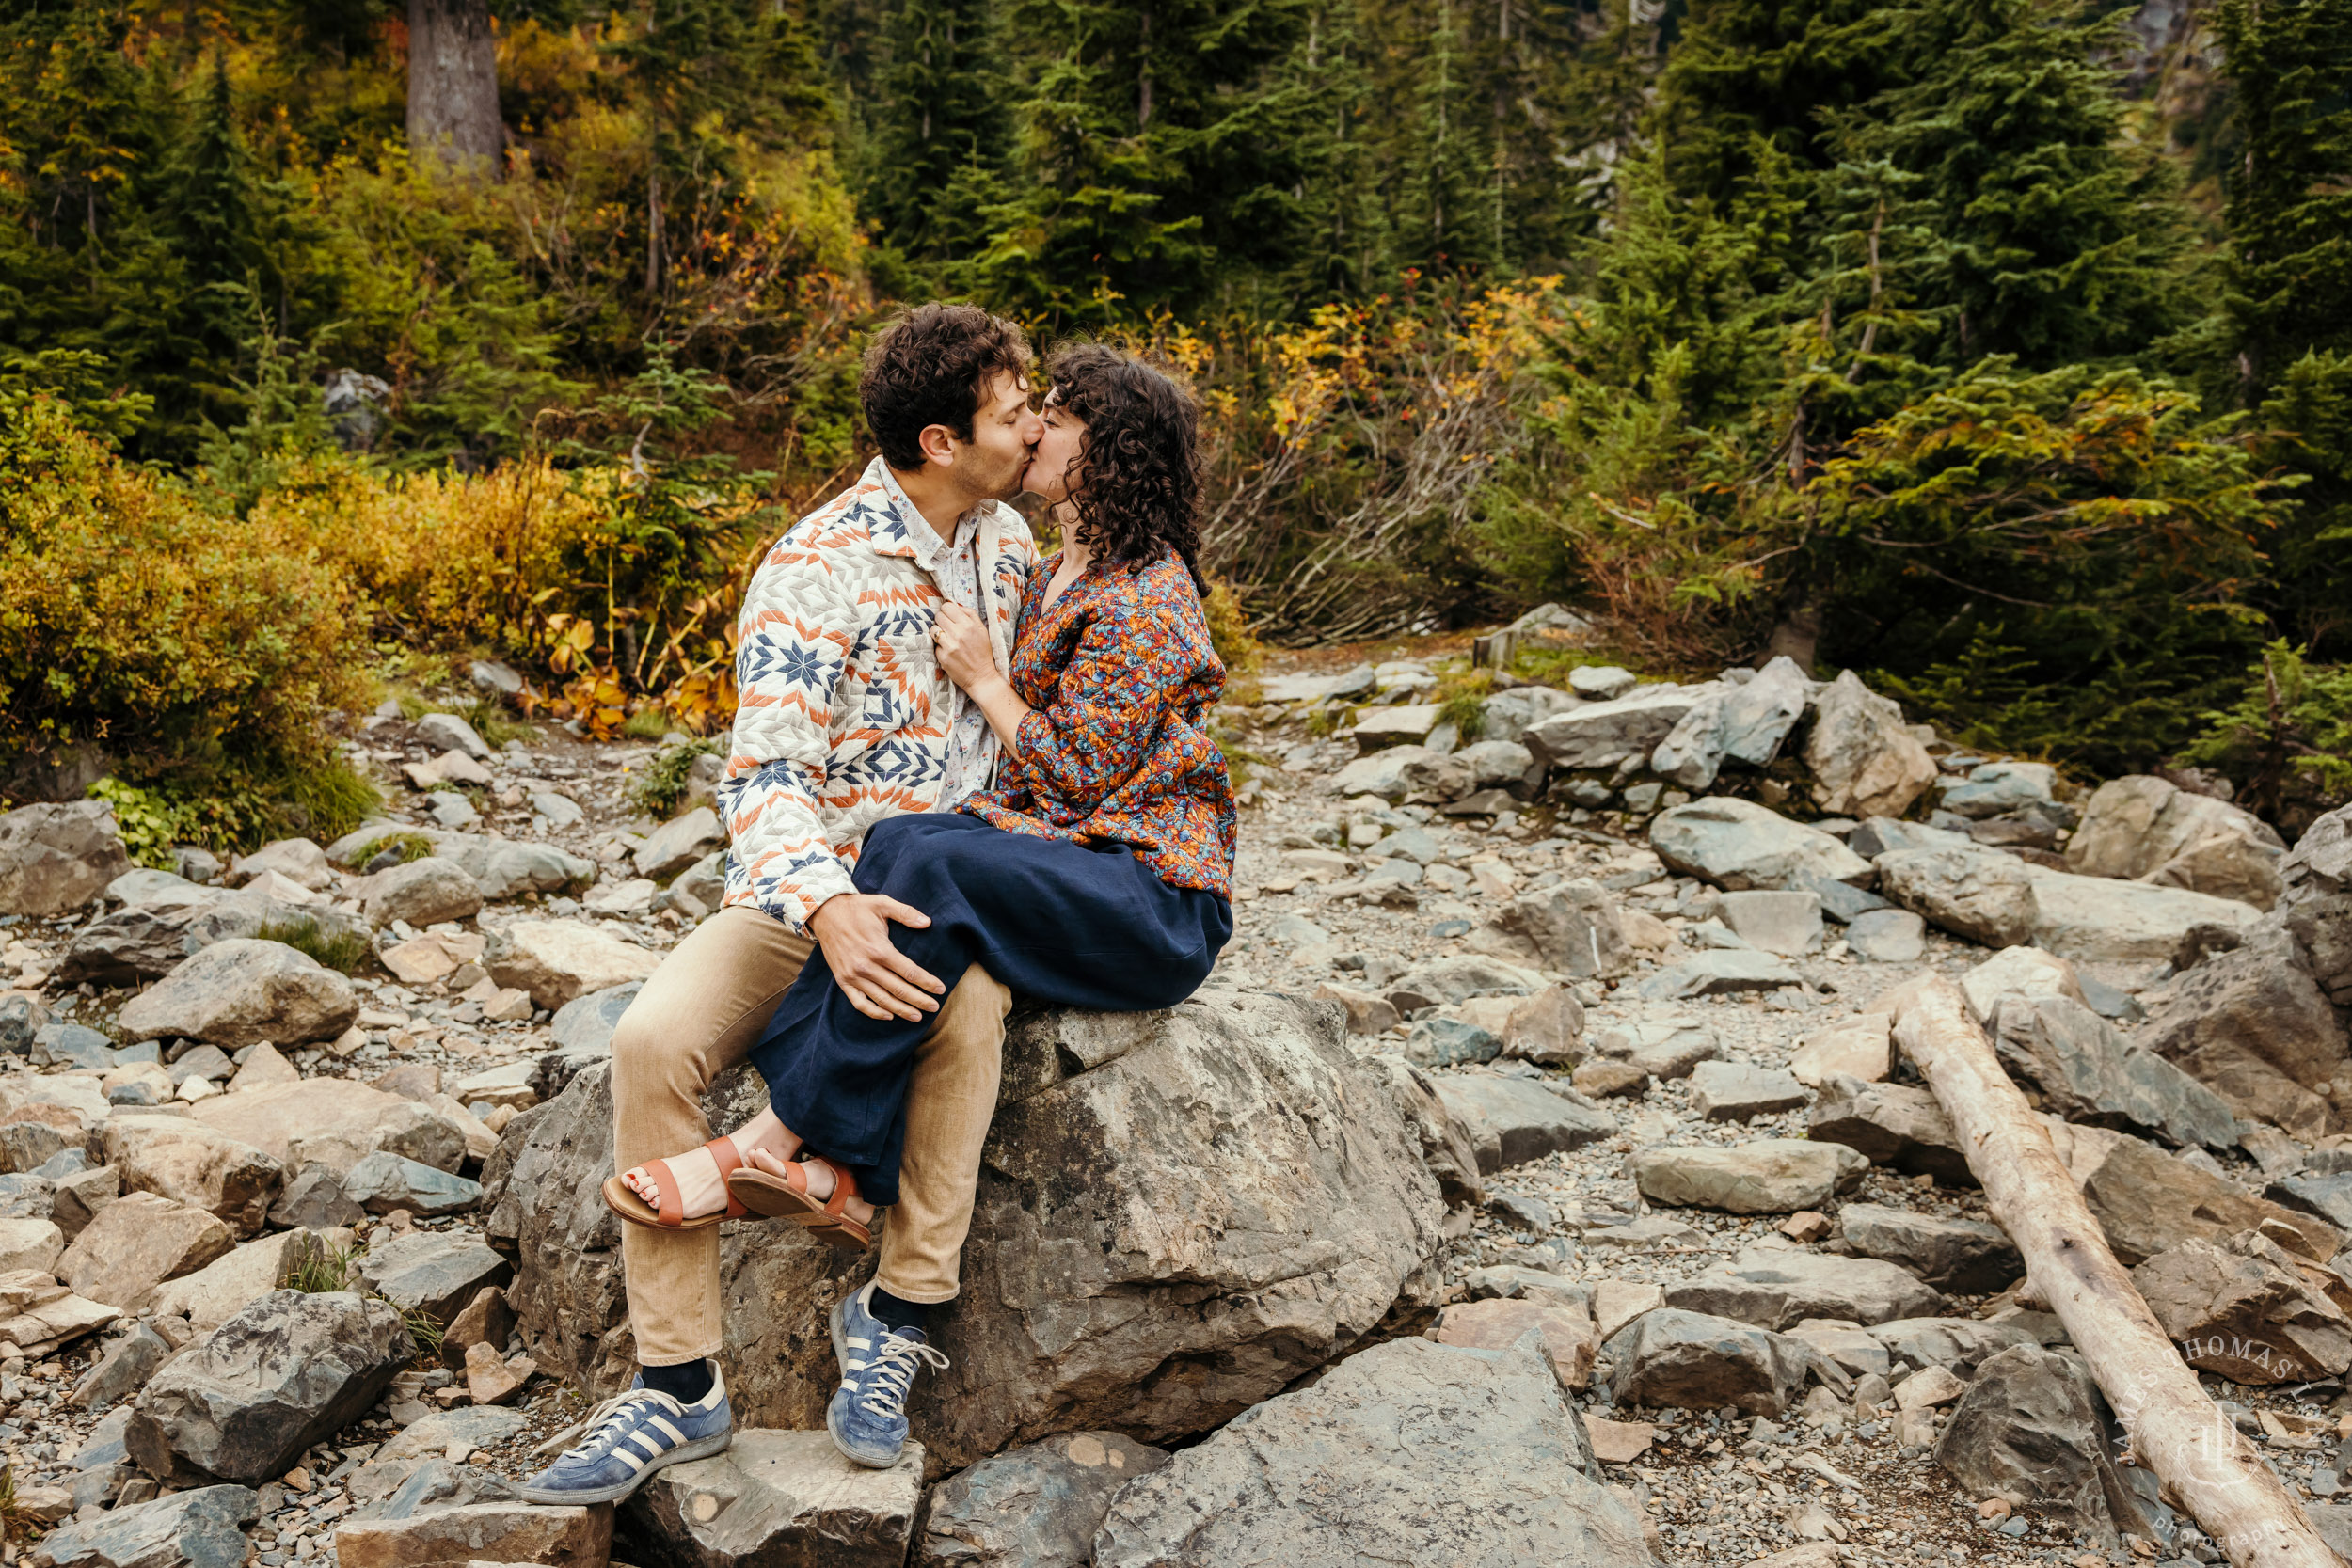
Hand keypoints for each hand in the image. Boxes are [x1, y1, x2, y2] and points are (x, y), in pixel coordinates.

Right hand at [806, 892, 944, 1020]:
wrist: (825, 913)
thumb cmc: (856, 908)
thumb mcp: (882, 903)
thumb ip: (906, 913)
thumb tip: (927, 922)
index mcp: (879, 949)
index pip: (909, 972)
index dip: (927, 982)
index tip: (940, 989)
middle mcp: (866, 966)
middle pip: (899, 989)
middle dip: (919, 1000)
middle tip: (934, 1008)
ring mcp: (853, 976)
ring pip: (882, 999)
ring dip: (901, 1010)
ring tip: (917, 1017)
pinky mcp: (842, 981)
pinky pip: (859, 1003)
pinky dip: (874, 1012)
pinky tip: (888, 1016)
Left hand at [932, 602, 999, 693]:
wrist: (982, 677)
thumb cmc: (983, 652)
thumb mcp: (983, 630)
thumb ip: (970, 614)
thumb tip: (955, 605)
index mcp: (968, 625)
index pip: (947, 606)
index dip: (947, 611)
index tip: (950, 617)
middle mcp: (958, 634)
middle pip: (938, 616)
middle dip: (942, 620)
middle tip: (948, 628)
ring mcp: (949, 646)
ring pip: (933, 629)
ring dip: (938, 633)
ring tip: (947, 639)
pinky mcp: (942, 657)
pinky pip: (935, 645)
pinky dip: (940, 647)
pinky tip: (949, 652)